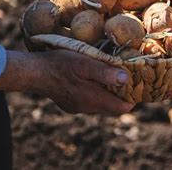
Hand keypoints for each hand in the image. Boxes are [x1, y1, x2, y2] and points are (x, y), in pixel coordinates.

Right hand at [0, 50, 133, 114]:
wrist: (33, 71)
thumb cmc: (60, 64)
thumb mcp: (84, 63)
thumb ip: (105, 73)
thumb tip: (126, 79)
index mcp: (93, 99)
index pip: (122, 107)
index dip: (132, 97)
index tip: (138, 84)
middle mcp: (87, 108)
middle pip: (113, 107)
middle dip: (122, 95)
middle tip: (129, 78)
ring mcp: (77, 107)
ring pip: (101, 104)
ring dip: (108, 93)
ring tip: (113, 76)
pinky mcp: (69, 104)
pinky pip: (89, 101)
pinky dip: (96, 92)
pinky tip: (94, 79)